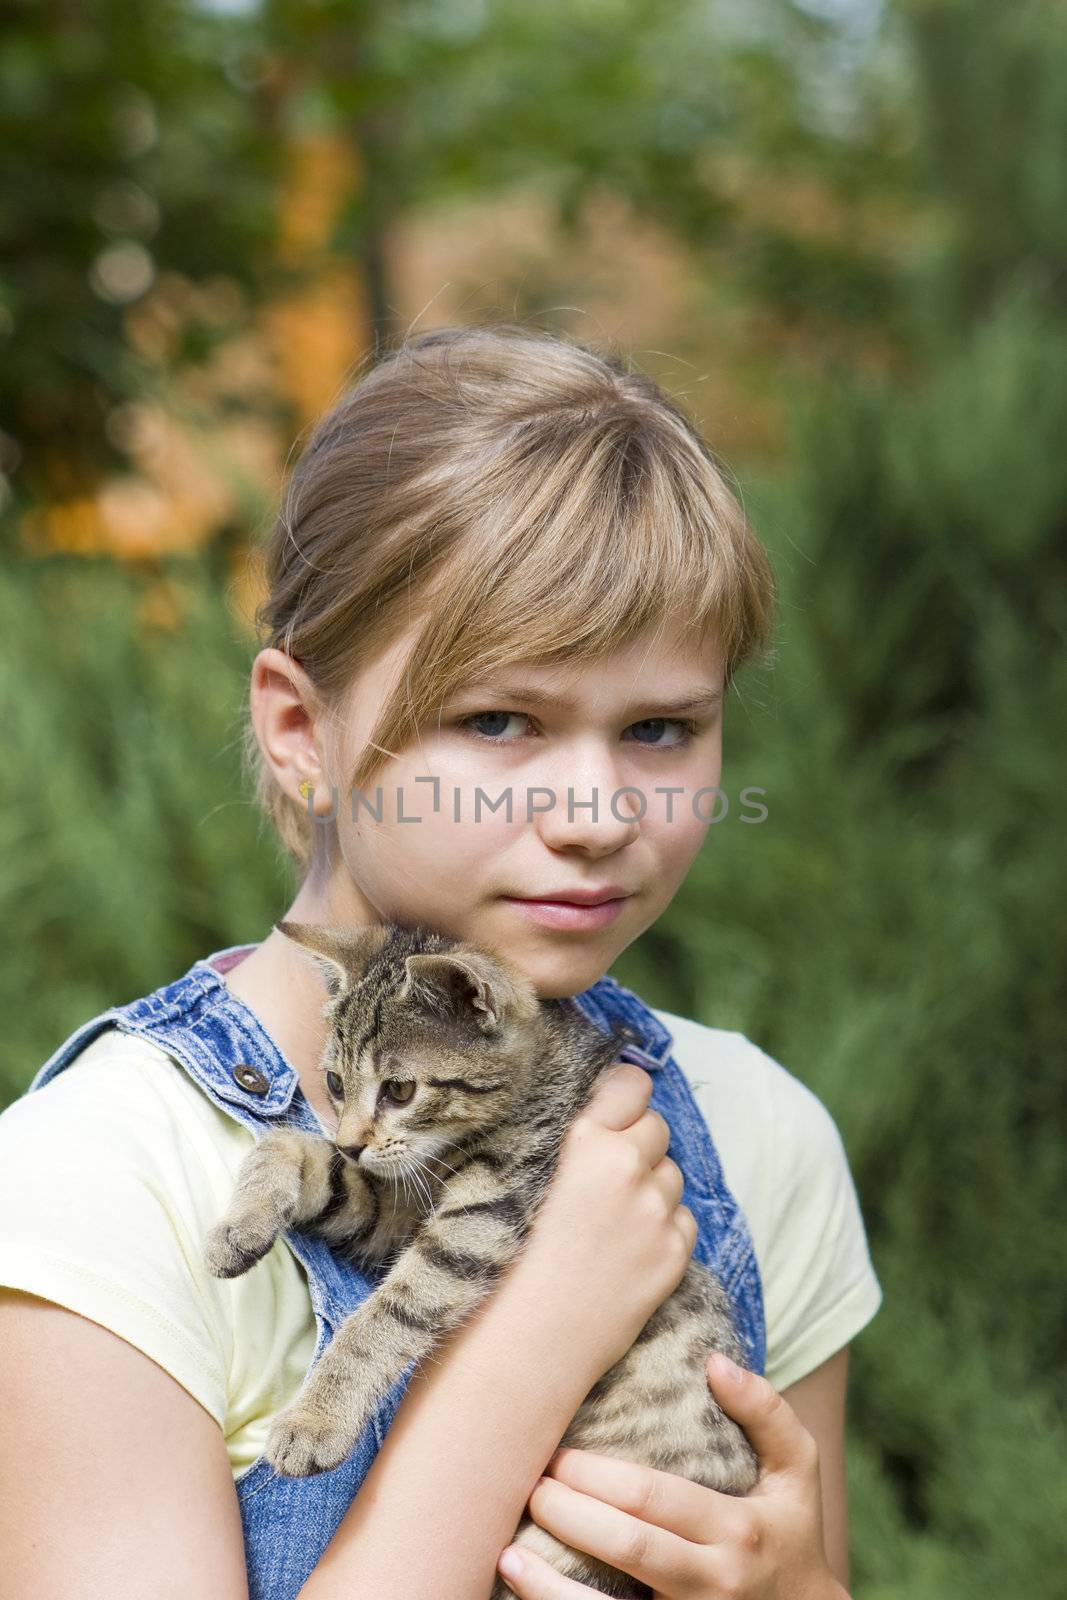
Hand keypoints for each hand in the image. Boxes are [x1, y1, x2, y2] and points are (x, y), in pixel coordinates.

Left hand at [495, 1355, 849, 1599]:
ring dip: (551, 1585)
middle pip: (630, 1545)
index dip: (596, 1476)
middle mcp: (715, 1582)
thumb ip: (767, 1411)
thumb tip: (716, 1362)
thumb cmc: (791, 1534)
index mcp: (738, 1529)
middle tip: (530, 1485)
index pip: (654, 1498)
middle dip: (569, 1513)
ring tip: (509, 1551)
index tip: (556, 1455)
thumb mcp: (798, 1473)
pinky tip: (527, 1591)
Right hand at [502, 1063, 696, 1381]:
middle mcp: (628, 1167)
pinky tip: (628, 1251)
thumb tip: (604, 1113)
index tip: (617, 1112)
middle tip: (606, 1179)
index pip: (635, 1085)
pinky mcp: (674, 1253)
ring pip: (673, 1174)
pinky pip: (684, 1221)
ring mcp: (656, 1212)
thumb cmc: (508, 1255)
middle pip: (658, 1127)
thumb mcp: (524, 1175)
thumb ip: (573, 1140)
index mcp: (586, 1140)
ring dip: (653, 1188)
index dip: (626, 1097)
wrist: (528, 1337)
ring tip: (613, 1221)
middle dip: (639, 1146)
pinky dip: (664, 1230)